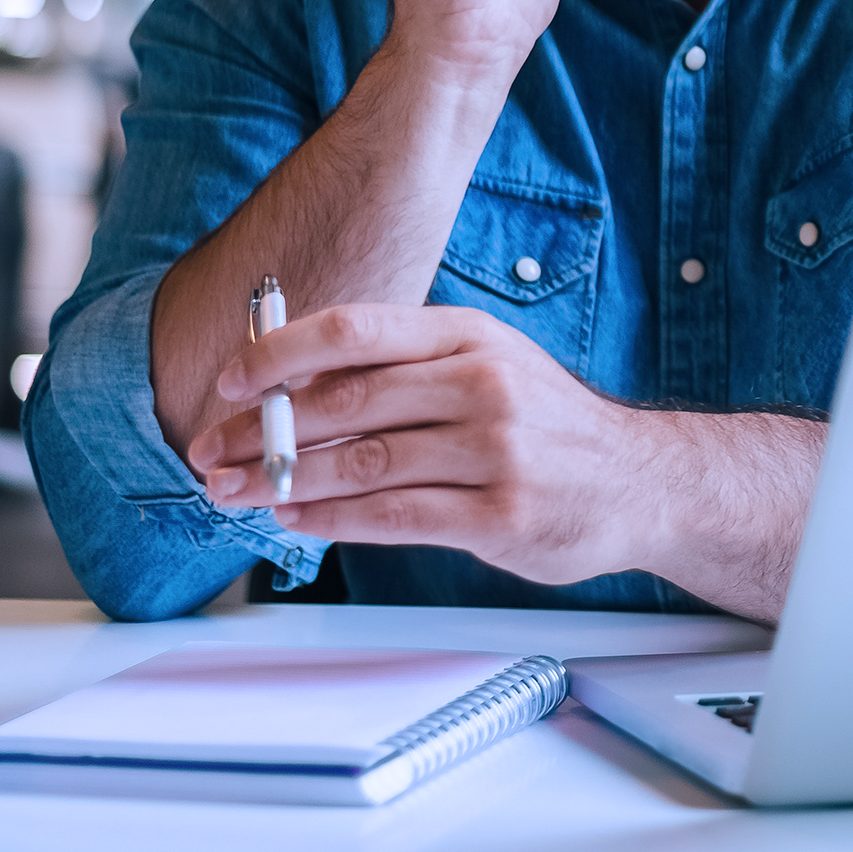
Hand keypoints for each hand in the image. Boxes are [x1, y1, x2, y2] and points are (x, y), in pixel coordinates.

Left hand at [188, 302, 655, 585]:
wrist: (641, 480)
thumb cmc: (547, 425)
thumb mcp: (486, 366)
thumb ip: (404, 370)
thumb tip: (296, 384)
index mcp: (469, 337)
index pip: (356, 330)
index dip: (280, 354)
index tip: (228, 382)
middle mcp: (484, 384)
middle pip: (346, 401)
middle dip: (264, 430)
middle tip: (211, 451)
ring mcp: (495, 450)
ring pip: (361, 464)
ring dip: (283, 482)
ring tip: (236, 492)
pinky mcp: (500, 515)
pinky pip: (393, 517)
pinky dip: (332, 521)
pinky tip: (297, 520)